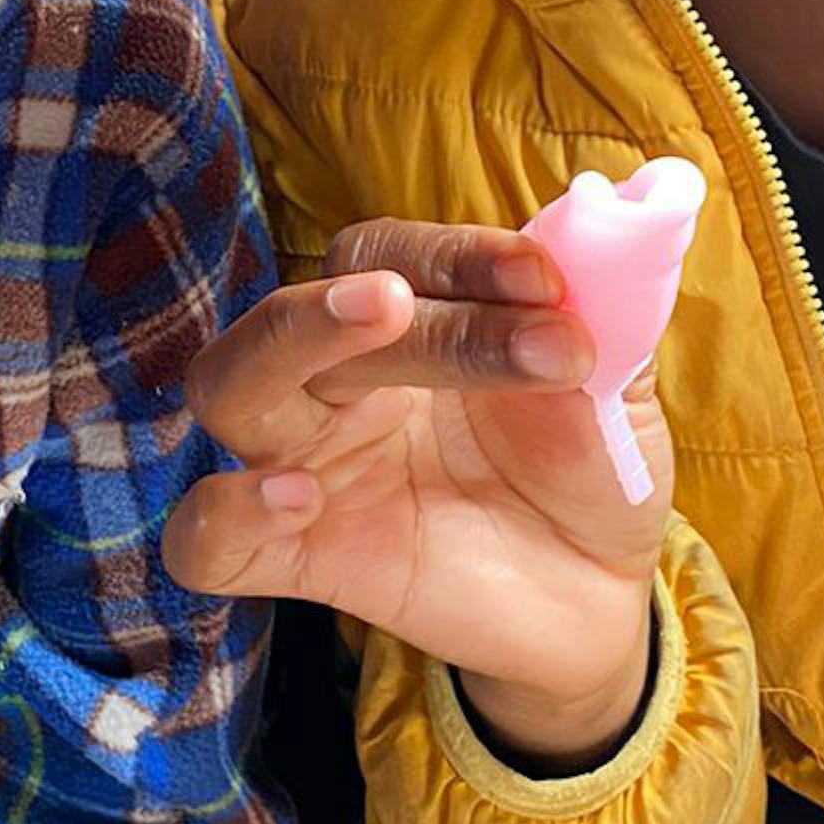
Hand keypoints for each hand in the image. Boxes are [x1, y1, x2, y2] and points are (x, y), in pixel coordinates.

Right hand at [165, 220, 670, 767]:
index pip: (386, 252)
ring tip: (381, 325)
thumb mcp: (614, 382)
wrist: (600, 595)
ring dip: (293, 340)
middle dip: (365, 298)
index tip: (546, 279)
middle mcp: (340, 382)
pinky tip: (297, 498)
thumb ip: (604, 307)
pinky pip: (206, 541)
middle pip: (295, 309)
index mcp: (405, 320)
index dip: (457, 253)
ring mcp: (308, 467)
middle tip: (447, 305)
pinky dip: (226, 513)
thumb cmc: (590, 468)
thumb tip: (617, 227)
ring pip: (230, 386)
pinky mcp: (300, 561)